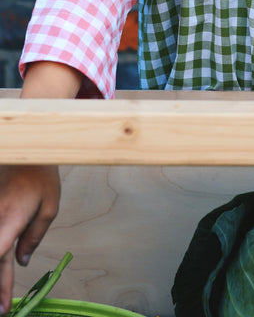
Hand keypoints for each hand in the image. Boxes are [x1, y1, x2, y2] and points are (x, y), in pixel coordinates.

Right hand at [0, 165, 59, 313]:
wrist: (26, 151)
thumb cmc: (41, 175)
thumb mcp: (49, 206)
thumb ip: (35, 236)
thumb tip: (23, 262)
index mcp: (10, 221)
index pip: (0, 262)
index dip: (1, 287)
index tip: (4, 308)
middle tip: (0, 310)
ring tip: (1, 293)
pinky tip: (3, 267)